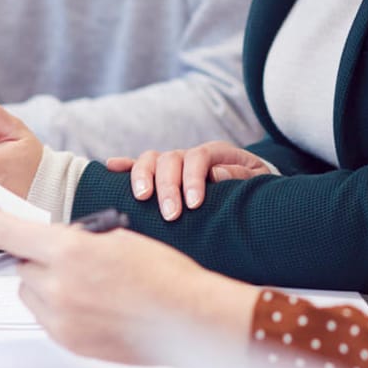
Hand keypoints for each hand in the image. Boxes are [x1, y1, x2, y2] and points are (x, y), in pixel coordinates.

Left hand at [0, 205, 259, 363]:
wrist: (186, 316)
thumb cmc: (164, 275)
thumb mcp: (116, 237)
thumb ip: (75, 239)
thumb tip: (50, 242)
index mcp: (71, 252)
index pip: (14, 234)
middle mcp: (59, 288)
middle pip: (22, 267)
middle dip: (36, 258)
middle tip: (66, 256)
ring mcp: (62, 320)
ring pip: (31, 294)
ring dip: (45, 284)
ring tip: (84, 282)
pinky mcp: (69, 343)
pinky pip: (46, 319)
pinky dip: (58, 308)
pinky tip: (91, 302)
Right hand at [107, 141, 272, 220]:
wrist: (249, 185)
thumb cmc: (252, 185)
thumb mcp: (257, 179)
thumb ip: (240, 175)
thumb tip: (215, 175)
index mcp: (215, 153)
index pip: (198, 158)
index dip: (193, 179)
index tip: (194, 204)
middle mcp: (189, 155)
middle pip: (171, 160)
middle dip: (168, 187)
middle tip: (171, 214)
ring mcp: (173, 163)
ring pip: (151, 159)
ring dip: (143, 177)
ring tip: (142, 198)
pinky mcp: (160, 174)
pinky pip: (138, 165)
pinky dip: (125, 166)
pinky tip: (111, 167)